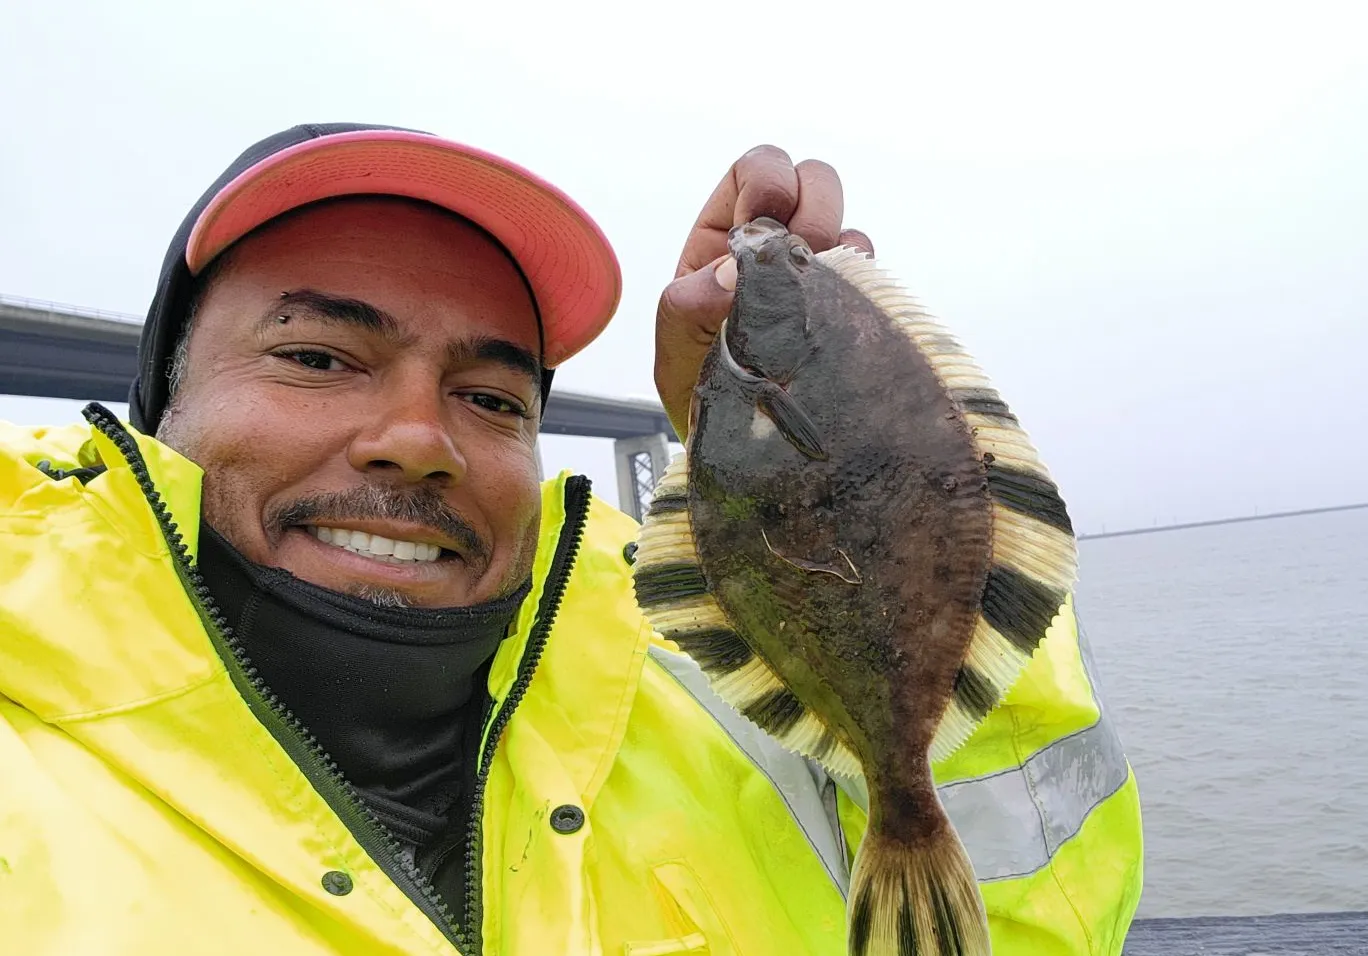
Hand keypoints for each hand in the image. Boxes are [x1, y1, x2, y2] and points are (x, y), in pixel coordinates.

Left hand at [654, 145, 873, 440]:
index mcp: (725, 233)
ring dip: (836, 252)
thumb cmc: (696, 383)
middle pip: (815, 181)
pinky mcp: (848, 308)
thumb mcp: (675, 344)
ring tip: (812, 297)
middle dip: (813, 208)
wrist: (733, 445)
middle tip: (799, 256)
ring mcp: (817, 275)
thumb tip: (733, 275)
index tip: (763, 220)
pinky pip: (869, 276)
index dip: (768, 180)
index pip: (757, 170)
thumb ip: (690, 305)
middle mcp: (777, 245)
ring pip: (849, 229)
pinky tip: (833, 319)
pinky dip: (858, 287)